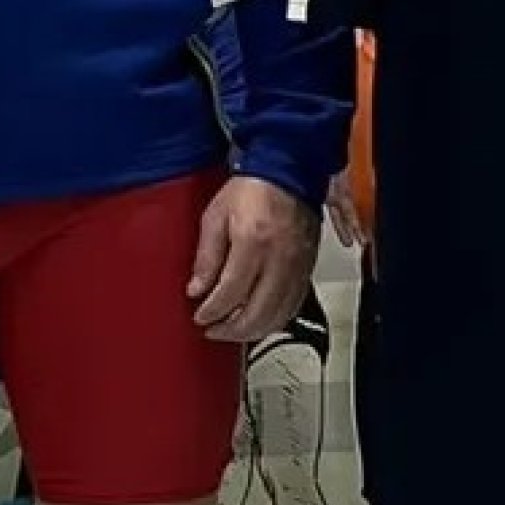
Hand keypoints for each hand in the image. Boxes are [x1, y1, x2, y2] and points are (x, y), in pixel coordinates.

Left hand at [190, 177, 320, 342]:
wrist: (289, 172)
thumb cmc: (253, 189)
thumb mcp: (215, 216)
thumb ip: (206, 256)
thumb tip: (197, 288)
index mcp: (252, 243)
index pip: (229, 294)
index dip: (211, 312)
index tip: (200, 317)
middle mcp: (278, 260)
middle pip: (256, 314)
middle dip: (230, 331)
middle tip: (214, 330)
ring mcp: (296, 267)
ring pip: (277, 316)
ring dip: (253, 331)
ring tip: (234, 330)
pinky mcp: (307, 269)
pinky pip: (293, 306)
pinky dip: (275, 320)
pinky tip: (261, 320)